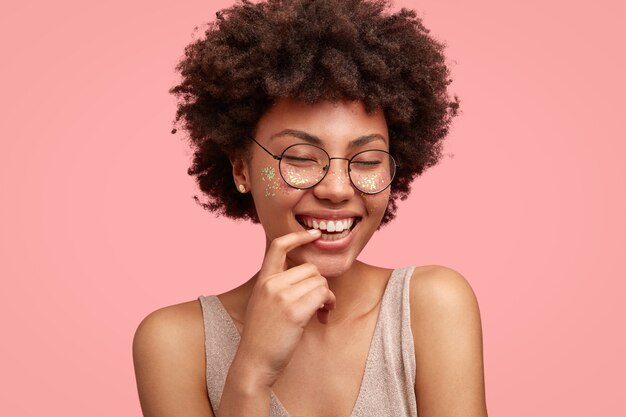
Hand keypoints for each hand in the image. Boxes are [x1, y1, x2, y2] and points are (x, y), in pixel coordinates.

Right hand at [235, 229, 336, 387]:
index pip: (278, 246)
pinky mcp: (294, 311)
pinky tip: (323, 317)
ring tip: (322, 312)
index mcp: (263, 280)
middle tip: (322, 303)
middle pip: (310, 268)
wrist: (254, 363)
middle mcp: (271, 284)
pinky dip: (328, 304)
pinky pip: (323, 294)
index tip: (314, 234)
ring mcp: (281, 297)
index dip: (298, 237)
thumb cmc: (263, 337)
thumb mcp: (264, 304)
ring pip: (319, 280)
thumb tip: (310, 277)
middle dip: (321, 284)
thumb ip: (279, 287)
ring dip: (327, 296)